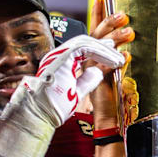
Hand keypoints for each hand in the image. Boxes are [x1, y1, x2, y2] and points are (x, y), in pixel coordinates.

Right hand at [0, 35, 123, 156]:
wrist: (40, 114)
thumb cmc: (53, 108)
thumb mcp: (76, 92)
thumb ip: (86, 81)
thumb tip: (97, 71)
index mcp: (59, 63)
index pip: (81, 50)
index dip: (97, 50)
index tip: (111, 53)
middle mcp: (57, 56)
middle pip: (83, 42)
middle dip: (102, 46)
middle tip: (117, 50)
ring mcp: (58, 55)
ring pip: (85, 42)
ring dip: (104, 50)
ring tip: (118, 58)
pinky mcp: (62, 57)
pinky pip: (85, 48)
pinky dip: (101, 52)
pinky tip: (111, 61)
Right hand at [87, 0, 133, 128]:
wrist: (109, 117)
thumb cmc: (116, 93)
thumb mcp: (120, 69)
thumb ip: (124, 55)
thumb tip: (136, 42)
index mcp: (94, 53)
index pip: (96, 29)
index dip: (98, 14)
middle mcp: (89, 58)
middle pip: (97, 35)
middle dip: (110, 22)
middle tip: (124, 15)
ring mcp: (91, 69)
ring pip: (100, 48)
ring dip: (116, 39)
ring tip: (130, 33)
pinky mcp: (96, 82)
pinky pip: (105, 68)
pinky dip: (116, 61)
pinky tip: (127, 57)